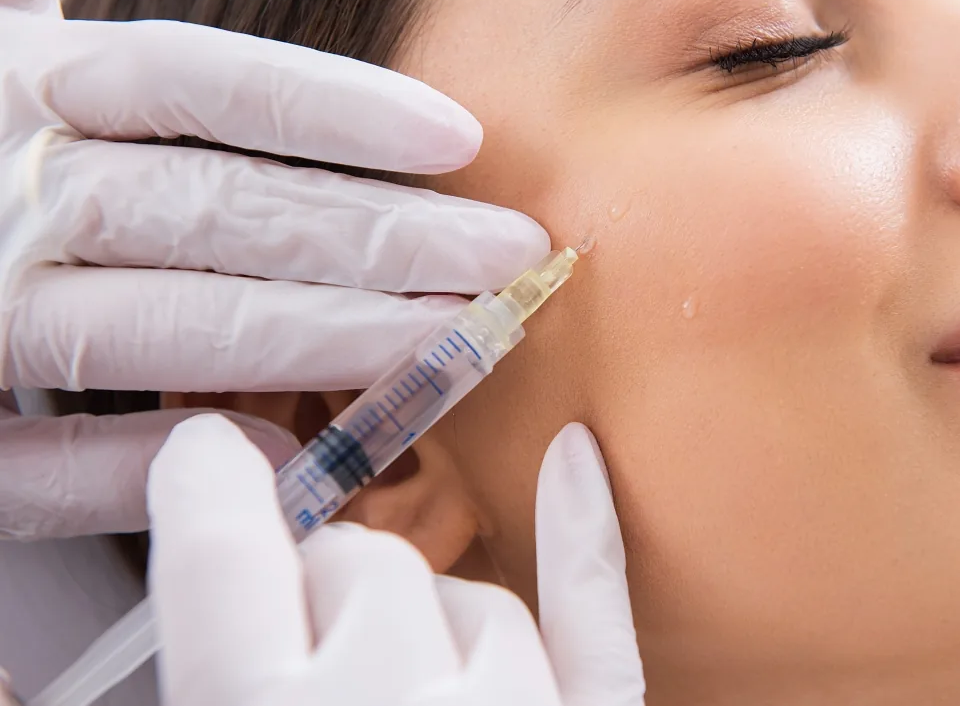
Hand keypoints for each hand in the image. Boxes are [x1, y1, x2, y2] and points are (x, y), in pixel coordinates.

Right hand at [0, 0, 547, 539]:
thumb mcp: (0, 26)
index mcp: (11, 83)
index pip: (189, 80)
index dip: (332, 109)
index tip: (458, 139)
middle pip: (215, 210)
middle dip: (379, 238)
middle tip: (507, 257)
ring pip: (161, 331)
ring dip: (318, 342)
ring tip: (446, 345)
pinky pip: (50, 469)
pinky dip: (166, 465)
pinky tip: (285, 456)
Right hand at [147, 415, 645, 705]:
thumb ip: (211, 655)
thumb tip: (202, 581)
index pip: (225, 548)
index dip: (209, 485)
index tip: (210, 454)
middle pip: (360, 561)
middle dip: (333, 594)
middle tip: (311, 669)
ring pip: (470, 596)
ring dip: (434, 636)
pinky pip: (593, 620)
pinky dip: (585, 539)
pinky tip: (575, 458)